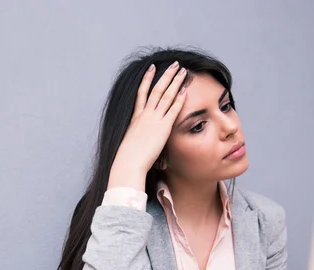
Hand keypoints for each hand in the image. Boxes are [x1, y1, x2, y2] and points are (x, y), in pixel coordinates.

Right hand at [108, 61, 186, 190]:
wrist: (129, 162)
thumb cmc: (127, 158)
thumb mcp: (129, 144)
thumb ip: (135, 139)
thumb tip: (136, 144)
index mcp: (136, 118)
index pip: (142, 93)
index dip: (147, 79)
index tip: (152, 68)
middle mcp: (145, 115)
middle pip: (157, 89)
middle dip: (166, 75)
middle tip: (174, 64)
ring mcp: (154, 119)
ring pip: (166, 95)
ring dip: (175, 82)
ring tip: (183, 71)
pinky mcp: (163, 127)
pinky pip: (173, 110)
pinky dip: (179, 99)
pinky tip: (185, 90)